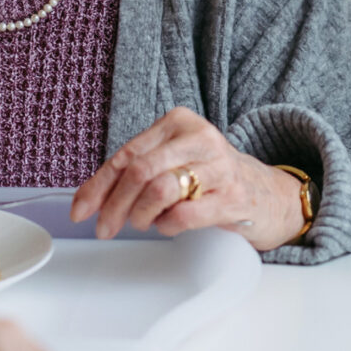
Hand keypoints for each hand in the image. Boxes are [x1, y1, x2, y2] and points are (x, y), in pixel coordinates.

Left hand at [68, 107, 308, 250]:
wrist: (269, 194)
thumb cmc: (211, 178)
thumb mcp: (175, 161)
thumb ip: (137, 171)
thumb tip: (90, 199)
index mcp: (179, 123)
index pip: (127, 154)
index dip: (98, 186)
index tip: (81, 211)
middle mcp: (200, 138)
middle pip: (139, 171)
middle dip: (114, 205)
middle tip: (105, 228)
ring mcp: (219, 166)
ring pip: (159, 190)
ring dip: (141, 215)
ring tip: (144, 223)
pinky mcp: (233, 197)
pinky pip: (184, 215)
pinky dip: (167, 226)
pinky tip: (169, 225)